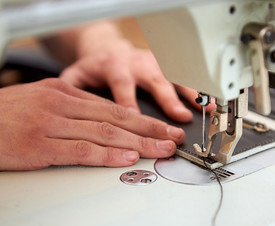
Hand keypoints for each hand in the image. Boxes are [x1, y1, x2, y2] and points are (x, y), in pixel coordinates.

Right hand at [0, 78, 184, 170]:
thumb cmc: (3, 114)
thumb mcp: (41, 100)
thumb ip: (72, 110)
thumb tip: (102, 122)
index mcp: (65, 93)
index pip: (113, 107)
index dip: (142, 118)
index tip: (162, 127)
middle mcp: (62, 104)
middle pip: (116, 118)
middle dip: (149, 129)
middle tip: (172, 138)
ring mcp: (50, 124)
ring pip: (104, 133)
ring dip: (137, 142)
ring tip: (160, 149)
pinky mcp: (38, 145)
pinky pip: (79, 150)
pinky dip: (106, 155)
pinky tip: (126, 158)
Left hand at [60, 49, 193, 122]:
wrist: (109, 48)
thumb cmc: (95, 67)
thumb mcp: (76, 76)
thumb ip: (71, 91)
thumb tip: (65, 110)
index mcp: (114, 68)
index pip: (123, 90)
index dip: (131, 108)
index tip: (139, 127)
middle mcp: (137, 64)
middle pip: (155, 83)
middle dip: (168, 102)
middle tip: (180, 119)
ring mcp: (154, 63)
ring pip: (175, 77)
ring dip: (191, 94)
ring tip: (205, 109)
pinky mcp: (165, 64)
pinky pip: (184, 75)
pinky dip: (198, 88)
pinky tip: (208, 100)